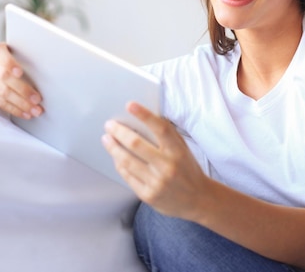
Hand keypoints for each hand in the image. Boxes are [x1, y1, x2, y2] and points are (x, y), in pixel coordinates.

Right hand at [0, 42, 43, 118]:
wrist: (13, 69)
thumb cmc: (26, 62)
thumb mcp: (28, 57)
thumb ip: (34, 60)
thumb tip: (55, 67)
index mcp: (0, 50)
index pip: (0, 53)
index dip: (9, 63)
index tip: (20, 73)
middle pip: (4, 77)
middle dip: (23, 90)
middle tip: (38, 99)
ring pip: (2, 92)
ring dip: (21, 103)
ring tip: (35, 110)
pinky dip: (14, 109)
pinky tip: (25, 114)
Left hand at [103, 102, 209, 218]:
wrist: (198, 199)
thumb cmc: (188, 170)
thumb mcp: (184, 150)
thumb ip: (168, 136)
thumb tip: (145, 119)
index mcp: (178, 152)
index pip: (160, 129)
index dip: (145, 115)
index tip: (130, 105)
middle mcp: (167, 166)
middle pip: (136, 144)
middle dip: (119, 132)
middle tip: (110, 125)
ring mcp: (157, 182)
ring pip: (127, 161)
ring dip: (113, 148)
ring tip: (107, 139)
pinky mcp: (148, 195)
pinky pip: (128, 176)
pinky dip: (119, 164)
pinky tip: (116, 157)